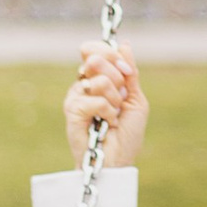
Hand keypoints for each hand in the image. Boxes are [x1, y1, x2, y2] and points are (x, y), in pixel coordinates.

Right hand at [64, 42, 148, 167]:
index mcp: (97, 78)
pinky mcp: (71, 110)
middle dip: (118, 78)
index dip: (111, 54)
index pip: (94, 49)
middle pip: (95, 58)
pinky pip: (95, 99)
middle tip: (121, 98)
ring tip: (114, 116)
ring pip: (99, 80)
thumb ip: (130, 73)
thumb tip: (125, 45)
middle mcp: (83, 84)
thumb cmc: (126, 134)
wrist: (118, 161)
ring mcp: (76, 96)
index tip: (127, 71)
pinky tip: (106, 124)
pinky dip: (108, 112)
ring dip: (115, 99)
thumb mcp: (135, 98)